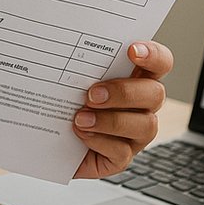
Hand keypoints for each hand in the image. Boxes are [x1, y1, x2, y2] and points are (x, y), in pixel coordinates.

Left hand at [72, 40, 172, 178]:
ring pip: (145, 126)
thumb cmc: (62, 102)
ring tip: (81, 118)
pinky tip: (81, 135)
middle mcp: (141, 106)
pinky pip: (122, 153)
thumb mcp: (68, 79)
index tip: (132, 50)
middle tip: (92, 94)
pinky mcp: (120, 158)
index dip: (153, 55)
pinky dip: (100, 142)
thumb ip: (79, 64)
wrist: (44, 141)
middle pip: (155, 94)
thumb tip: (65, 46)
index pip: (159, 63)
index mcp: (135, 80)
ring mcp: (135, 134)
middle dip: (124, 92)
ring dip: (111, 121)